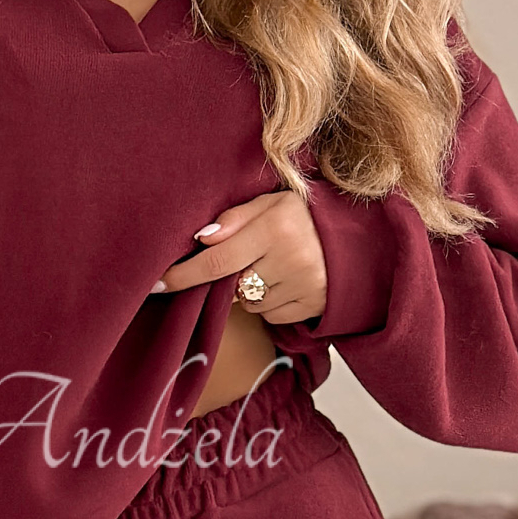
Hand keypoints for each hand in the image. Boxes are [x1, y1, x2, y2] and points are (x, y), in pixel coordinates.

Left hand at [150, 191, 326, 325]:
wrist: (360, 238)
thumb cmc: (305, 216)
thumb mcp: (271, 203)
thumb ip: (233, 219)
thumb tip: (199, 239)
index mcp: (276, 227)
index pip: (216, 259)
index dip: (183, 274)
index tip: (157, 283)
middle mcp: (291, 259)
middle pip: (231, 285)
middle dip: (225, 279)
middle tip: (244, 260)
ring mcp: (304, 286)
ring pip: (249, 304)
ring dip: (249, 290)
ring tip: (272, 266)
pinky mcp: (313, 306)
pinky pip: (271, 316)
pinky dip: (270, 303)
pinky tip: (286, 282)